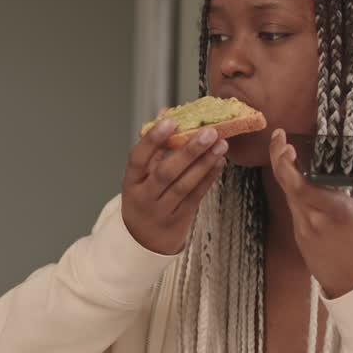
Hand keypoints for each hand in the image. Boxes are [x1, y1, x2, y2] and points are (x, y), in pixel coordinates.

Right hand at [122, 117, 228, 254]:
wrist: (144, 240)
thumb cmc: (144, 197)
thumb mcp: (141, 174)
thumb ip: (153, 145)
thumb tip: (166, 112)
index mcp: (131, 181)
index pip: (137, 158)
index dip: (152, 140)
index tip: (170, 121)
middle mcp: (144, 197)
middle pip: (166, 173)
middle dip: (189, 151)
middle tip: (209, 132)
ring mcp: (162, 210)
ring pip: (185, 185)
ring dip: (205, 163)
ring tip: (221, 144)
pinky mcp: (180, 219)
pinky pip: (197, 196)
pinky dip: (209, 177)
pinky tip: (219, 162)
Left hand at [268, 129, 352, 297]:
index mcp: (336, 212)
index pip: (299, 185)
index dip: (285, 163)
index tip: (284, 143)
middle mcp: (314, 220)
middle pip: (286, 186)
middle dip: (279, 159)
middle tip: (280, 139)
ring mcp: (303, 230)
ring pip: (288, 196)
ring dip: (285, 174)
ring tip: (289, 152)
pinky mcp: (299, 237)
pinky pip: (293, 208)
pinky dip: (293, 190)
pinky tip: (298, 178)